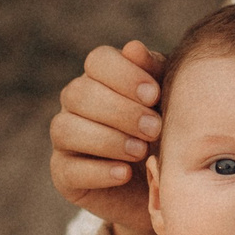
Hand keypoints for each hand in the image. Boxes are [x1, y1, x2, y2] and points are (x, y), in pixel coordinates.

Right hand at [49, 42, 166, 234]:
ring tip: (140, 152)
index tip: (154, 95)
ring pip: (66, 129)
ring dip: (107, 139)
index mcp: (101, 78)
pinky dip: (98, 170)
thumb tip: (134, 48)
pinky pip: (68, 169)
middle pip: (80, 93)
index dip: (124, 75)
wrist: (167, 185)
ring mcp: (65, 139)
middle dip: (120, 111)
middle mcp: (76, 104)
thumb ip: (155, 72)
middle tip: (154, 128)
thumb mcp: (169, 101)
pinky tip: (124, 173)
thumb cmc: (168, 132)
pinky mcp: (64, 175)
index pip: (98, 60)